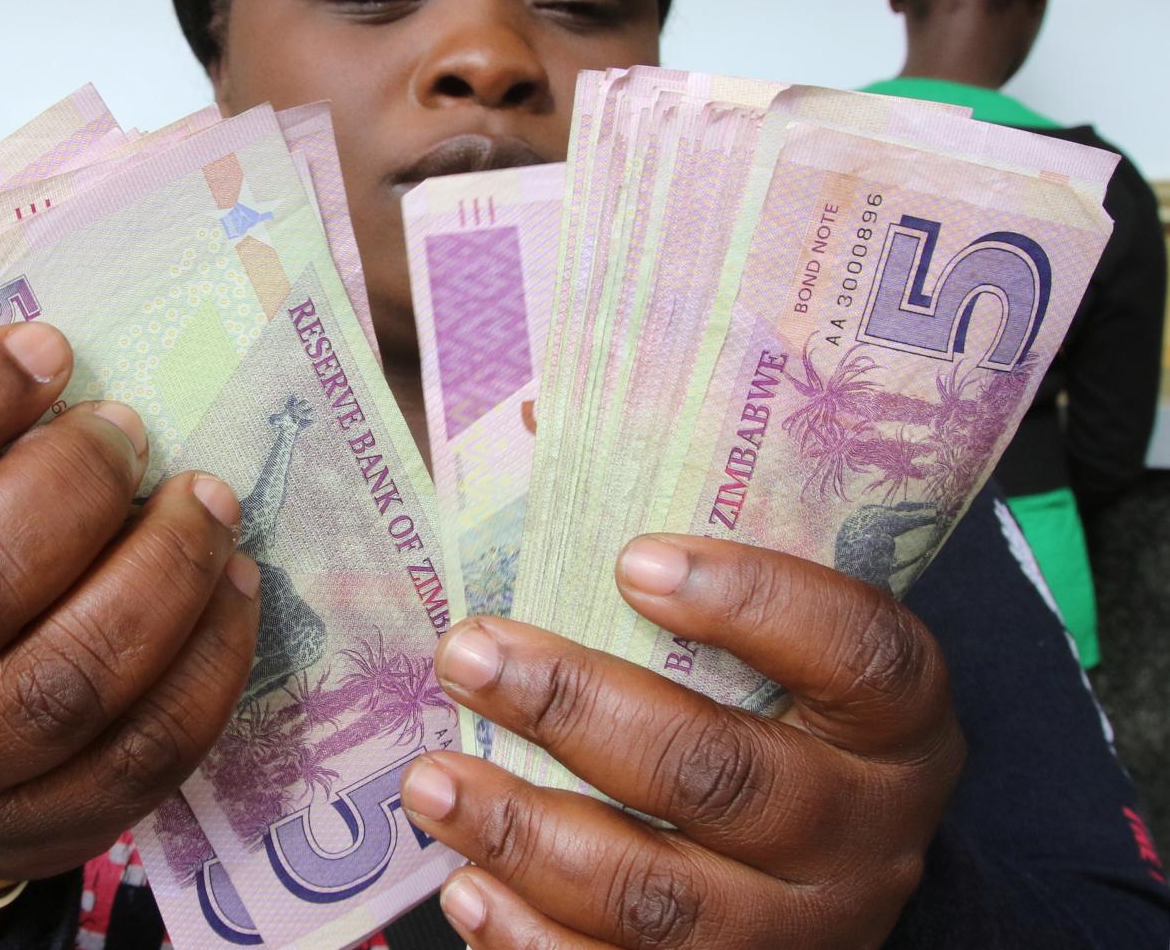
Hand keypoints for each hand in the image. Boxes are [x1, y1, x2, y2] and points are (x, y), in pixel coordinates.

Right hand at [0, 323, 259, 945]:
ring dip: (163, 572)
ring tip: (209, 501)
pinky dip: (210, 660)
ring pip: (68, 680)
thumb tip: (62, 365)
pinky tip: (233, 584)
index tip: (48, 350)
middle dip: (74, 489)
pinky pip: (145, 750)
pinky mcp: (43, 829)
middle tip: (130, 430)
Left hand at [401, 535, 964, 949]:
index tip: (630, 555)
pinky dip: (537, 941)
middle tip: (469, 653)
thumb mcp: (767, 647)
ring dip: (530, 830)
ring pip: (664, 897)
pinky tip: (470, 887)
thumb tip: (534, 430)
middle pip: (727, 774)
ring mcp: (800, 929)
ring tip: (433, 778)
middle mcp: (863, 829)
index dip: (753, 600)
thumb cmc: (768, 715)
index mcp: (894, 718)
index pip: (859, 651)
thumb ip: (678, 564)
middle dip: (579, 710)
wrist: (816, 877)